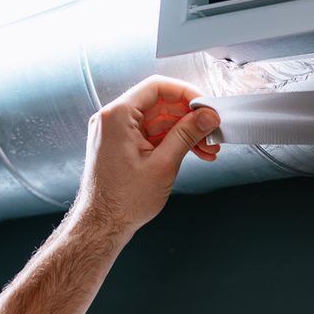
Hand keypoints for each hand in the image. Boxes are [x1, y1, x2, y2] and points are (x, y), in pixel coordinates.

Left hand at [76, 76, 221, 236]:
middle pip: (160, 104)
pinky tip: (193, 152)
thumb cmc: (122, 202)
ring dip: (184, 132)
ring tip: (207, 148)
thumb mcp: (163, 164)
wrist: (102, 225)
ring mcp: (115, 132)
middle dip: (189, 118)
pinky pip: (151, 134)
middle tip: (211, 131)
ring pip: (158, 120)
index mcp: (117, 116)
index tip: (205, 106)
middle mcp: (112, 119)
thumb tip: (206, 116)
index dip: (186, 94)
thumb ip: (187, 135)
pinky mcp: (120, 145)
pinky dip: (171, 141)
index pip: (157, 87)